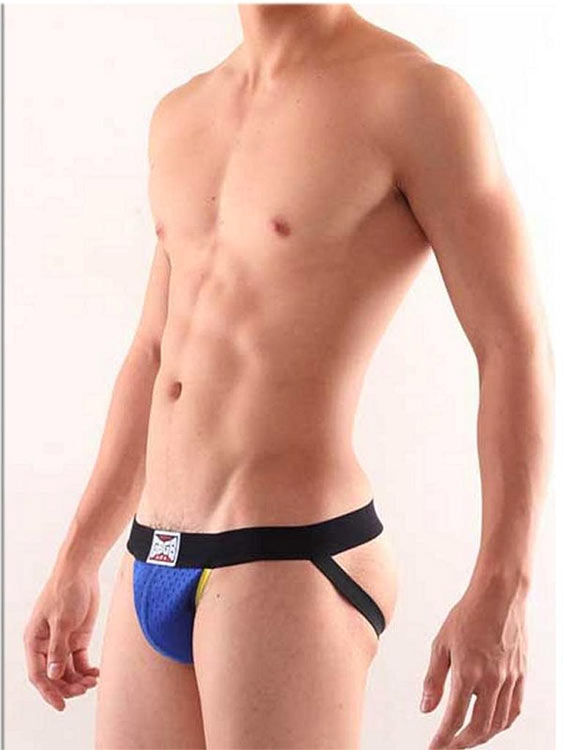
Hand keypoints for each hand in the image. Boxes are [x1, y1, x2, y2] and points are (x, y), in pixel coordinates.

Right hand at [23, 564, 100, 710]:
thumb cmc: (66, 591)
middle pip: (54, 676)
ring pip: (67, 671)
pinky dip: (86, 670)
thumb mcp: (62, 620)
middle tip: (84, 690)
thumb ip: (58, 649)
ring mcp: (62, 642)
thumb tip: (54, 675)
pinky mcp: (77, 638)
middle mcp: (46, 645)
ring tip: (93, 681)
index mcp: (34, 640)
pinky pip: (79, 661)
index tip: (61, 705)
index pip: (38, 674)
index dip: (48, 692)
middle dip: (67, 687)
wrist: (81, 571)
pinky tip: (96, 674)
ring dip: (78, 680)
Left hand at [420, 581, 526, 748]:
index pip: (454, 718)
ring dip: (482, 737)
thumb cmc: (468, 615)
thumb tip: (426, 708)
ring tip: (467, 739)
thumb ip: (433, 679)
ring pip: (498, 723)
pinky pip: (514, 709)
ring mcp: (509, 679)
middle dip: (462, 743)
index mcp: (468, 672)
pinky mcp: (521, 674)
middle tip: (449, 747)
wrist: (499, 596)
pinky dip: (502, 723)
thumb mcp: (441, 644)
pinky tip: (492, 724)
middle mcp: (491, 680)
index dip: (443, 739)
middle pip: (479, 728)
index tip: (434, 748)